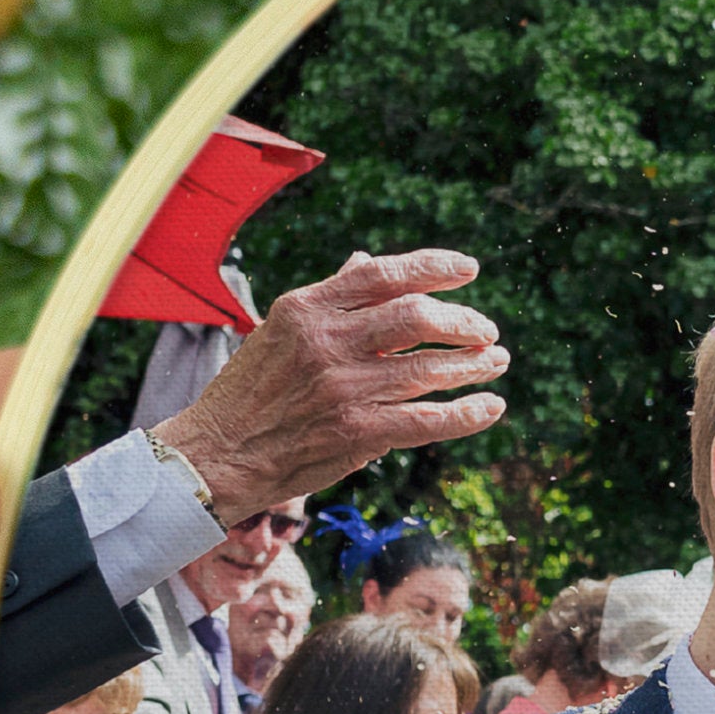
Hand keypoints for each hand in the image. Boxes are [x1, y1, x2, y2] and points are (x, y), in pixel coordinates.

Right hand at [161, 248, 504, 520]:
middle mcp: (326, 342)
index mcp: (306, 308)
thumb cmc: (252, 392)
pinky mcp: (356, 433)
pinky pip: (427, 420)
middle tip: (487, 330)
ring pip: (428, 369)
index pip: (382, 274)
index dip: (433, 267)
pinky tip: (490, 407)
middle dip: (463, 322)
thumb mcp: (279, 330)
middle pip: (416, 317)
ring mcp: (342, 388)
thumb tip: (364, 259)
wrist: (218, 454)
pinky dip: (467, 414)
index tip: (469, 269)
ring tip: (497, 363)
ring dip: (473, 366)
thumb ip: (330, 297)